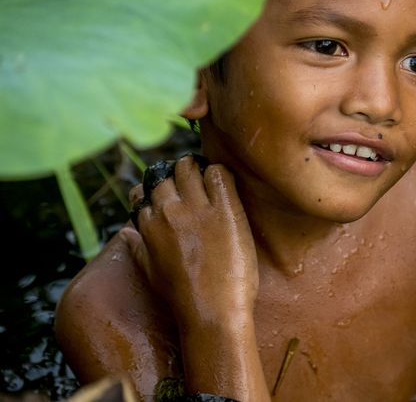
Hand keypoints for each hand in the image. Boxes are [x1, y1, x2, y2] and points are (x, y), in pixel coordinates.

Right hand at [120, 155, 257, 329]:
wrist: (213, 313)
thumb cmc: (182, 298)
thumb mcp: (150, 272)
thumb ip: (138, 248)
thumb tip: (126, 231)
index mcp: (148, 225)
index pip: (144, 191)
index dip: (157, 189)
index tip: (170, 193)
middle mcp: (169, 211)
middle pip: (166, 175)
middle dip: (177, 175)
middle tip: (192, 180)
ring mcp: (197, 209)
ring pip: (189, 168)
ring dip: (196, 169)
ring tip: (206, 177)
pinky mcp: (225, 210)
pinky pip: (218, 174)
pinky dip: (219, 172)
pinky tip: (223, 183)